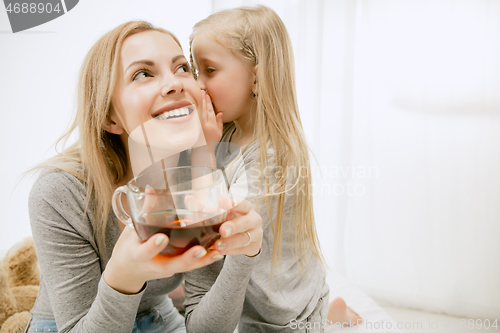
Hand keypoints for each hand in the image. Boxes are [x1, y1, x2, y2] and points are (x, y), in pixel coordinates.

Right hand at [104, 186, 222, 294]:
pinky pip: (191, 267)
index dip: (153, 246)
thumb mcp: (131, 229)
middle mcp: (153, 265)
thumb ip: (144, 211)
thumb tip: (151, 188)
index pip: (144, 252)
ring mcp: (165, 270)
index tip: (162, 238)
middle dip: (186, 258)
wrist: (127, 272)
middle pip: (171, 265)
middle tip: (200, 250)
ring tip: (217, 250)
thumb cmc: (129, 246)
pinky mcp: (175, 269)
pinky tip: (218, 253)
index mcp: (137, 255)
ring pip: (185, 268)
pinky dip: (205, 261)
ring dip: (202, 260)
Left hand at [198, 90, 222, 143]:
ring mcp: (198, 125)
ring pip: (199, 111)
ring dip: (199, 102)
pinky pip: (194, 116)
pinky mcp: (194, 126)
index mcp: (211, 125)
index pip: (210, 111)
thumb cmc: (212, 141)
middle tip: (202, 91)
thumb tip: (220, 112)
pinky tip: (193, 103)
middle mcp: (204, 124)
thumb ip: (219, 122)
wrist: (204, 149)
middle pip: (204, 109)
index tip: (208, 95)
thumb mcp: (219, 132)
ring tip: (198, 94)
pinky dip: (194, 109)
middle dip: (203, 100)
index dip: (209, 102)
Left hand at [213, 199, 262, 256]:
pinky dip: (230, 251)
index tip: (224, 202)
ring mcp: (255, 234)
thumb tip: (190, 201)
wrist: (247, 237)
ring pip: (244, 238)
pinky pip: (242, 249)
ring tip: (217, 245)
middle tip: (222, 230)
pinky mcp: (253, 246)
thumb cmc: (231, 220)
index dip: (236, 203)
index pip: (243, 204)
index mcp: (246, 208)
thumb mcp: (223, 213)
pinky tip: (220, 252)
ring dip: (230, 242)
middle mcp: (253, 219)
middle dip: (234, 226)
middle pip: (245, 222)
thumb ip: (208, 209)